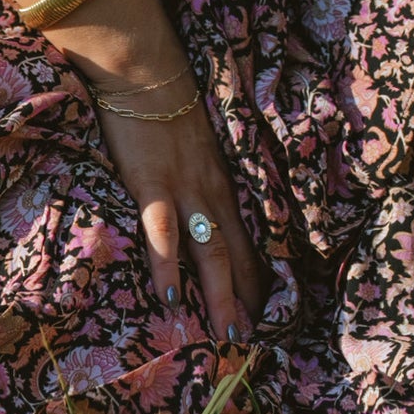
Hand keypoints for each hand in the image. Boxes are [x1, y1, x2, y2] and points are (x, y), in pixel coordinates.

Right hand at [57, 9, 267, 353]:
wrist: (146, 71)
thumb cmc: (169, 105)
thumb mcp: (199, 146)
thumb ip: (205, 178)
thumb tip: (203, 211)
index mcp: (225, 185)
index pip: (251, 241)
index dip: (259, 279)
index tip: (268, 313)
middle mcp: (214, 193)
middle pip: (238, 255)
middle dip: (248, 300)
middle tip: (254, 342)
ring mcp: (185, 191)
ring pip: (210, 253)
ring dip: (220, 297)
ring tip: (225, 336)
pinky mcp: (152, 186)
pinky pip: (163, 234)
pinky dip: (168, 269)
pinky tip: (170, 300)